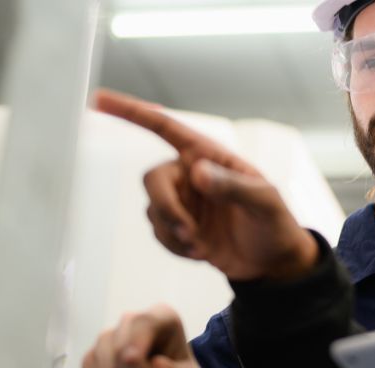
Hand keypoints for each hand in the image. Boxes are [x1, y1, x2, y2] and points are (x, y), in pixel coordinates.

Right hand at [82, 304, 202, 367]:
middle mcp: (134, 320)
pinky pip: (90, 362)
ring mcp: (114, 333)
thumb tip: (155, 363)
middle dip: (124, 365)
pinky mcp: (98, 350)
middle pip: (120, 338)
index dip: (135, 342)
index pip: (145, 321)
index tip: (131, 360)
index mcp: (163, 316)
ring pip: (102, 350)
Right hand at [96, 89, 317, 280]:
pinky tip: (201, 252)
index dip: (131, 112)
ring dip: (172, 232)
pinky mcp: (180, 228)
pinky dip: (175, 246)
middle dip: (166, 207)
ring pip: (153, 210)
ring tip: (201, 246)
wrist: (273, 260)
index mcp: (210, 156)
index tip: (100, 100)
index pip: (166, 128)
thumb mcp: (265, 202)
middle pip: (152, 179)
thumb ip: (234, 187)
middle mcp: (191, 174)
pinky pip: (159, 233)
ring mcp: (184, 202)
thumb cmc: (275, 222)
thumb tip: (197, 173)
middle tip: (188, 231)